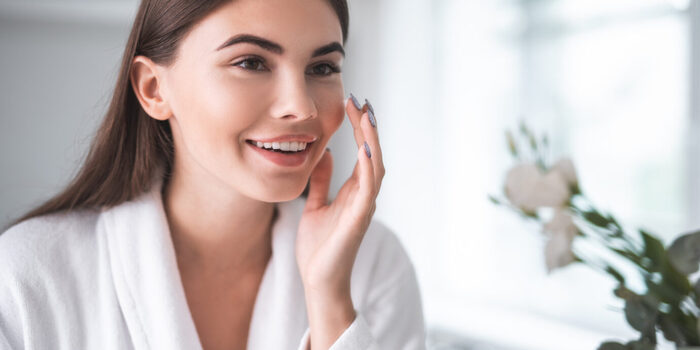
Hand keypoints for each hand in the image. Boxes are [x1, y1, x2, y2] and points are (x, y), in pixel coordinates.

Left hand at [296, 95, 384, 296]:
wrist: (319, 280)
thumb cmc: (319, 247)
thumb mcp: (316, 206)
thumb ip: (321, 182)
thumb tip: (322, 155)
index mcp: (354, 191)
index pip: (361, 151)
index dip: (358, 127)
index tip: (351, 102)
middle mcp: (363, 195)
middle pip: (372, 153)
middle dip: (367, 126)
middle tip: (361, 100)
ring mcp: (364, 207)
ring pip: (375, 167)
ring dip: (372, 140)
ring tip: (366, 116)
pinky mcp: (359, 219)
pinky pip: (368, 189)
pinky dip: (369, 168)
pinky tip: (365, 148)